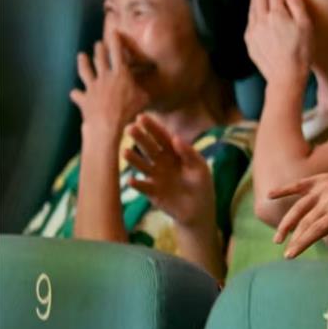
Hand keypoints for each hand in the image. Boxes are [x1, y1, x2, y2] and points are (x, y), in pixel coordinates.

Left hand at [70, 34, 148, 137]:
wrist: (107, 124)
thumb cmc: (129, 111)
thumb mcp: (144, 99)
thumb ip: (143, 91)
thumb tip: (147, 88)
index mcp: (120, 74)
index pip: (118, 53)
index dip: (116, 42)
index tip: (114, 32)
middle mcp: (105, 77)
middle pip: (100, 59)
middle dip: (99, 49)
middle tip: (98, 43)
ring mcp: (92, 87)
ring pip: (85, 71)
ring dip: (83, 62)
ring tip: (81, 55)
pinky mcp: (84, 99)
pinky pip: (77, 94)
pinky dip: (76, 94)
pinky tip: (75, 93)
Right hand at [124, 114, 214, 228]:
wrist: (199, 211)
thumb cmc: (202, 186)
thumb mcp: (200, 168)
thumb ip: (189, 154)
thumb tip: (176, 138)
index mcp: (174, 153)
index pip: (162, 137)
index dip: (153, 127)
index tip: (141, 117)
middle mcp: (162, 163)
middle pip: (149, 148)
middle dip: (140, 138)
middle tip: (129, 128)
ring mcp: (155, 177)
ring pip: (142, 165)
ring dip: (134, 159)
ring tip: (125, 152)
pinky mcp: (152, 193)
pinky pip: (143, 187)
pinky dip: (137, 184)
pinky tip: (131, 179)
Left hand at [245, 0, 312, 87]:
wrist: (285, 77)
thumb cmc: (300, 52)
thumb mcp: (305, 27)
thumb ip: (297, 6)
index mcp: (277, 15)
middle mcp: (262, 20)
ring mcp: (253, 31)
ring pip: (252, 9)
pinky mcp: (250, 42)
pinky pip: (250, 21)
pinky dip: (252, 12)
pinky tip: (254, 11)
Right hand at [270, 162, 327, 259]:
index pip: (318, 229)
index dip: (302, 242)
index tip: (290, 255)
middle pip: (307, 221)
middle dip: (294, 239)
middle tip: (285, 254)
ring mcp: (324, 188)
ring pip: (299, 207)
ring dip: (286, 222)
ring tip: (278, 239)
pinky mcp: (319, 180)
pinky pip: (298, 185)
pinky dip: (284, 189)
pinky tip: (269, 196)